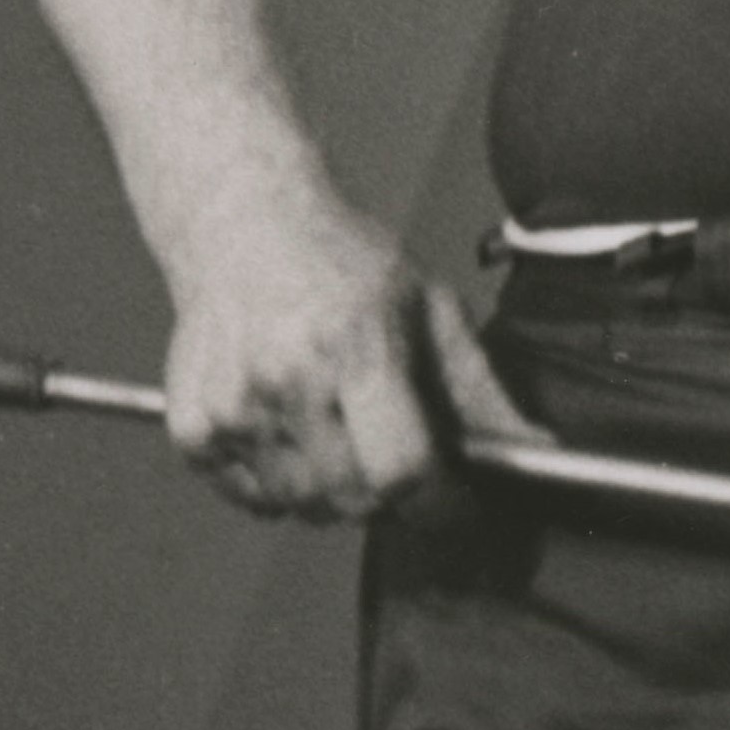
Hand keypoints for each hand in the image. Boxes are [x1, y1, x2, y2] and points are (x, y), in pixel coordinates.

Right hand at [155, 183, 521, 520]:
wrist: (241, 222)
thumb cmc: (343, 260)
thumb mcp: (431, 307)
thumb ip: (480, 389)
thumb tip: (538, 452)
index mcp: (355, 352)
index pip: (401, 471)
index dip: (440, 504)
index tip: (457, 504)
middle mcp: (286, 383)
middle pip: (353, 500)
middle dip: (390, 498)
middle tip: (396, 459)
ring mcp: (232, 408)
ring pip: (301, 506)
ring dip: (333, 493)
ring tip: (341, 434)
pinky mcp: (191, 426)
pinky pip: (249, 497)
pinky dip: (278, 485)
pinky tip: (292, 432)